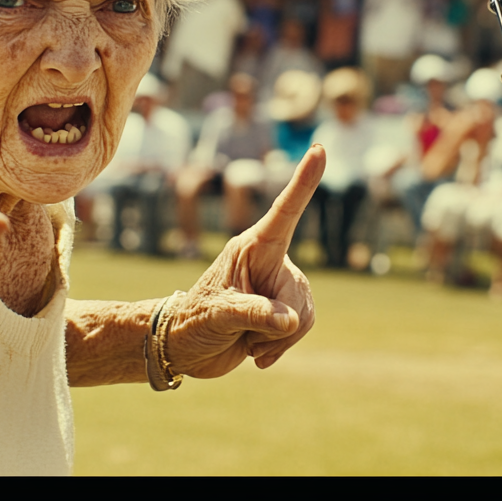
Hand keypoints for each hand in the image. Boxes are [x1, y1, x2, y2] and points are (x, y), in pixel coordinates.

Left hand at [164, 145, 323, 376]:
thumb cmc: (191, 322)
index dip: (304, 181)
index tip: (319, 149)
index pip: (285, 212)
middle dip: (278, 323)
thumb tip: (292, 320)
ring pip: (305, 313)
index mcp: (251, 247)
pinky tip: (256, 351)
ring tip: (246, 339)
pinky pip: (303, 326)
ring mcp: (278, 286)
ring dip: (278, 338)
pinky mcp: (283, 309)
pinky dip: (281, 346)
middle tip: (243, 332)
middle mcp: (270, 261)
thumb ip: (255, 314)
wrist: (182, 348)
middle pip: (300, 293)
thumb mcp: (217, 316)